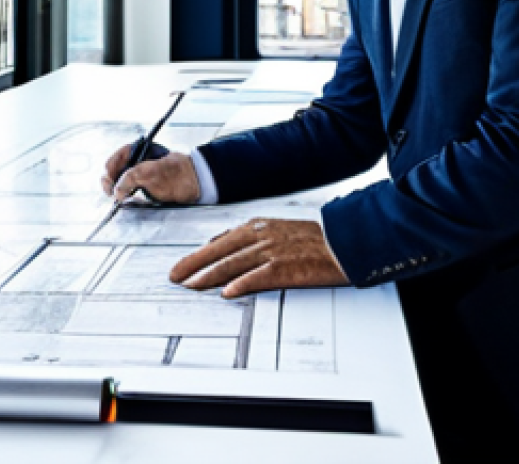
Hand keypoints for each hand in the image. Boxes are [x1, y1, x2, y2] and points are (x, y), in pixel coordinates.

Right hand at [100, 143, 200, 204]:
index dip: (110, 171)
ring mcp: (142, 174)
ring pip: (122, 183)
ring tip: (118, 198)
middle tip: (112, 194)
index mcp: (139, 151)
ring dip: (118, 191)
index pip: (116, 158)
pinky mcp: (146, 187)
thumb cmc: (176, 173)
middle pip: (117, 171)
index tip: (109, 184)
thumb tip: (116, 192)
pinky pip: (130, 191)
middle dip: (112, 182)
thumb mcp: (150, 173)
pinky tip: (126, 201)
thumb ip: (130, 179)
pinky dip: (126, 196)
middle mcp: (138, 161)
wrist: (196, 183)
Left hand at [169, 218, 349, 298]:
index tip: (182, 266)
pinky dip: (242, 284)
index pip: (220, 241)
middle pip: (220, 252)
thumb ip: (250, 237)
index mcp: (258, 227)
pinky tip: (228, 292)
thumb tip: (222, 244)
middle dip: (194, 264)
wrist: (343, 242)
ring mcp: (272, 252)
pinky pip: (258, 277)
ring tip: (192, 285)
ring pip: (233, 264)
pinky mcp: (286, 268)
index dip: (198, 254)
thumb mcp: (277, 229)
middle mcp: (261, 236)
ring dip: (209, 275)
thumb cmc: (312, 239)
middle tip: (176, 277)